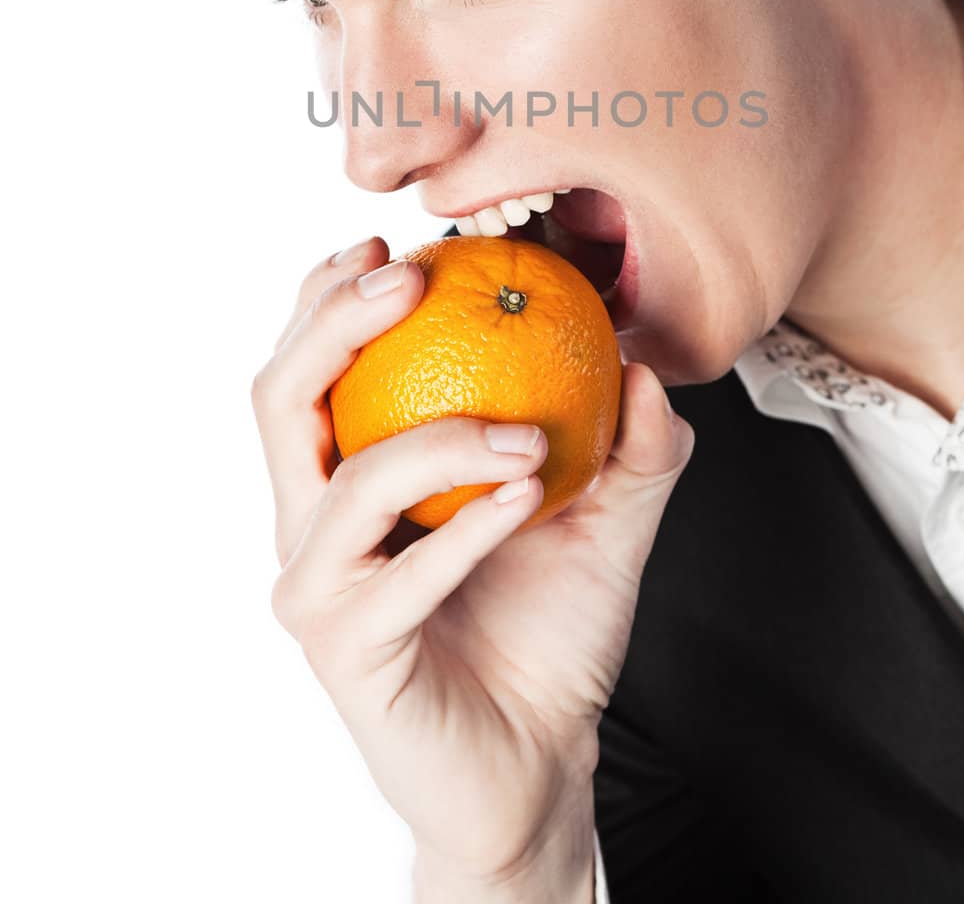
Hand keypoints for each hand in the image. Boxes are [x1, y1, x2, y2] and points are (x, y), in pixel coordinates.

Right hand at [252, 235, 694, 886]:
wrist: (541, 757)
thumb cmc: (550, 627)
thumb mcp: (606, 517)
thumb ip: (630, 444)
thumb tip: (645, 363)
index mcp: (346, 474)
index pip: (308, 366)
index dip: (331, 295)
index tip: (398, 247)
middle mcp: (313, 523)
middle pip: (279, 399)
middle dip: (332, 322)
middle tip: (410, 278)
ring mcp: (320, 588)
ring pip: (340, 480)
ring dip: (436, 438)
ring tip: (529, 436)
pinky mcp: (345, 650)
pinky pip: (394, 576)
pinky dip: (463, 529)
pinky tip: (527, 497)